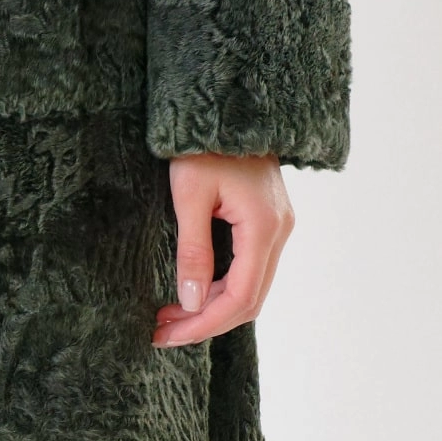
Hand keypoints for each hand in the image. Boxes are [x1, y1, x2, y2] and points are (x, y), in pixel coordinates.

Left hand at [151, 152, 294, 347]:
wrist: (225, 105)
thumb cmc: (202, 144)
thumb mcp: (189, 195)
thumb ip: (193, 250)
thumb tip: (190, 301)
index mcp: (264, 227)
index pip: (240, 297)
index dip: (204, 323)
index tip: (167, 335)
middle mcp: (279, 232)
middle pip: (249, 299)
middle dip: (205, 320)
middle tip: (162, 331)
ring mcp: (277, 226)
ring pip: (250, 285)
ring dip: (212, 305)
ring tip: (170, 314)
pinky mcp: (267, 221)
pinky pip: (249, 267)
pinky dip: (221, 285)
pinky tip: (192, 290)